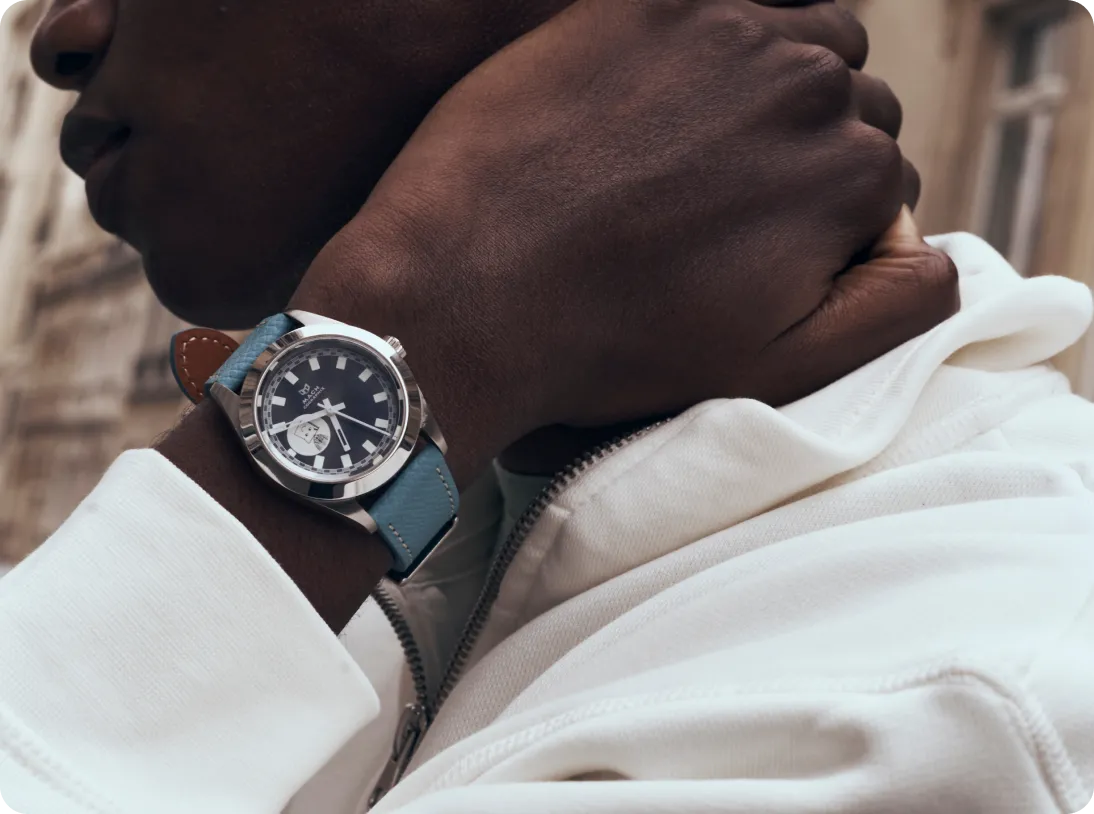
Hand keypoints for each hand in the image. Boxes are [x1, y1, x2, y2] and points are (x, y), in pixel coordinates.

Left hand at [293, 0, 957, 483]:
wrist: (469, 293)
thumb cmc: (617, 345)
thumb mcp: (778, 366)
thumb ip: (892, 306)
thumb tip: (937, 248)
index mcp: (851, 173)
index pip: (878, 175)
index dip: (826, 216)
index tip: (762, 244)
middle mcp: (808, 84)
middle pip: (842, 101)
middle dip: (804, 148)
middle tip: (720, 202)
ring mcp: (726, 27)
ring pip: (793, 38)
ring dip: (769, 81)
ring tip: (693, 146)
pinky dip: (712, 31)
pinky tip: (661, 91)